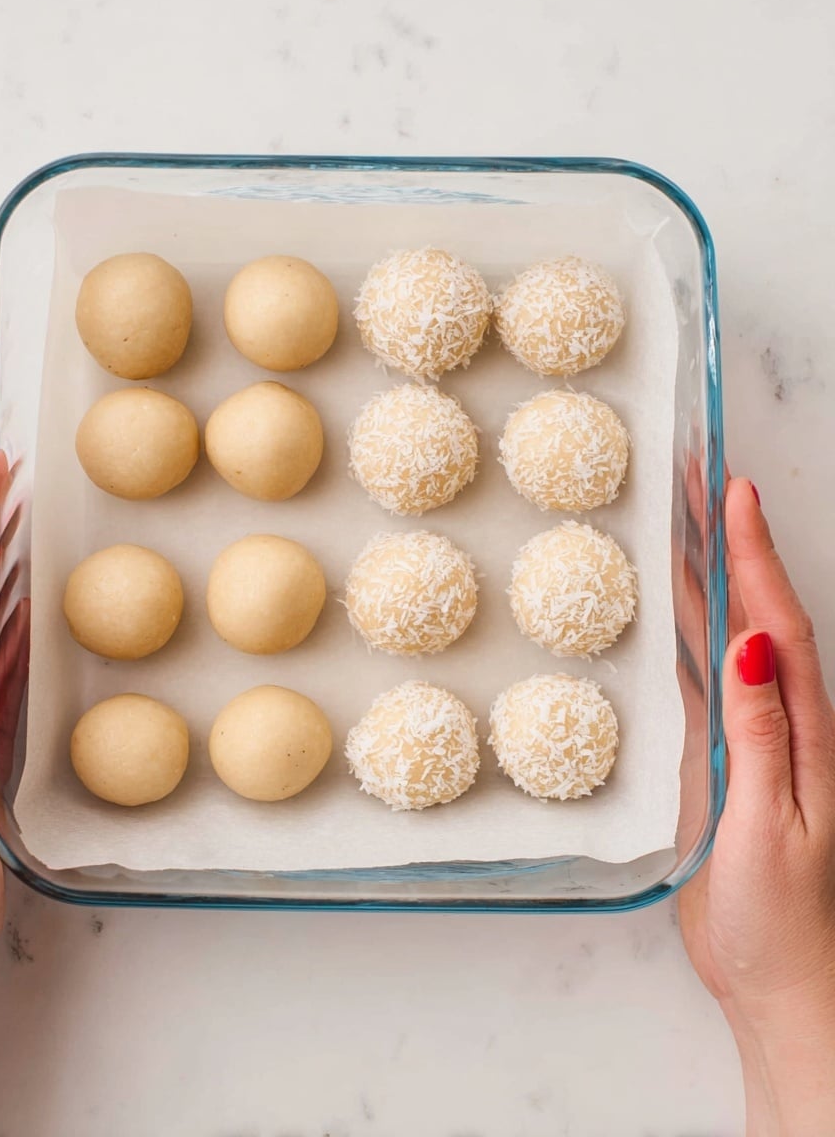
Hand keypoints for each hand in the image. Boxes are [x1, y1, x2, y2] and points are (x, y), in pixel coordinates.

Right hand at [679, 477, 834, 1135]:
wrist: (778, 984)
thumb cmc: (785, 920)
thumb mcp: (772, 825)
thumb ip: (760, 736)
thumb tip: (749, 646)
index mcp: (805, 732)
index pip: (781, 625)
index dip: (756, 558)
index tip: (733, 496)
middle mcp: (780, 723)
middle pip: (755, 616)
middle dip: (731, 547)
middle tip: (699, 485)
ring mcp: (748, 740)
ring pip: (724, 642)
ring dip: (706, 582)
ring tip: (676, 526)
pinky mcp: (717, 764)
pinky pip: (699, 684)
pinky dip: (683, 639)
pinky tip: (663, 614)